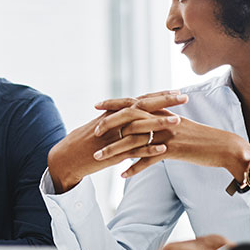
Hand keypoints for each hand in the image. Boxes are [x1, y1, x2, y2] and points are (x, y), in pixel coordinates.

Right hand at [47, 92, 186, 191]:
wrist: (66, 158)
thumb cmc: (82, 143)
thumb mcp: (98, 126)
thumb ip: (115, 119)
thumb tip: (131, 114)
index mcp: (112, 114)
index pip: (139, 100)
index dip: (158, 95)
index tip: (175, 90)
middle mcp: (113, 121)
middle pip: (142, 107)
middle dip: (164, 101)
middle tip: (184, 96)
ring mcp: (113, 137)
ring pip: (139, 127)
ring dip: (159, 124)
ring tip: (178, 122)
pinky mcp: (112, 154)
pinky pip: (133, 151)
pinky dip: (148, 149)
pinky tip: (163, 149)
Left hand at [93, 102, 249, 178]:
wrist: (224, 146)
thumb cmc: (200, 137)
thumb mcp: (179, 124)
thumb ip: (160, 120)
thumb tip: (143, 122)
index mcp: (162, 111)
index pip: (134, 104)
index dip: (115, 104)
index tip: (97, 106)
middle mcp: (163, 120)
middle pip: (130, 120)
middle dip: (109, 125)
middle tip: (94, 132)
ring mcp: (167, 134)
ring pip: (135, 141)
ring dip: (115, 151)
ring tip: (99, 158)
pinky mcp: (173, 150)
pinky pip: (149, 160)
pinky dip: (134, 167)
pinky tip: (122, 175)